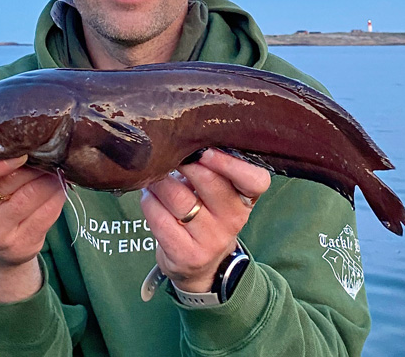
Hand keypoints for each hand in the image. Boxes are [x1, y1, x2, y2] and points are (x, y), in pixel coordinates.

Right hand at [0, 155, 66, 301]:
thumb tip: (34, 140)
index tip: (20, 155)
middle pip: (11, 180)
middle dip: (36, 162)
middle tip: (50, 149)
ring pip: (34, 193)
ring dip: (52, 175)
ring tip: (56, 165)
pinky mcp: (20, 244)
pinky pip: (49, 211)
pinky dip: (58, 193)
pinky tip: (59, 185)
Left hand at [140, 148, 270, 293]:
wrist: (200, 265)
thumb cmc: (206, 213)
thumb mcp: (219, 193)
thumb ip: (211, 168)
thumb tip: (183, 139)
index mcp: (245, 198)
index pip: (255, 180)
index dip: (230, 164)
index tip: (206, 151)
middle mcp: (234, 220)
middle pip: (209, 182)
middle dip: (183, 163)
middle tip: (168, 154)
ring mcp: (211, 240)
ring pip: (179, 198)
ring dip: (160, 181)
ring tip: (153, 174)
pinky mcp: (187, 255)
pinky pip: (160, 219)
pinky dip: (149, 202)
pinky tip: (149, 196)